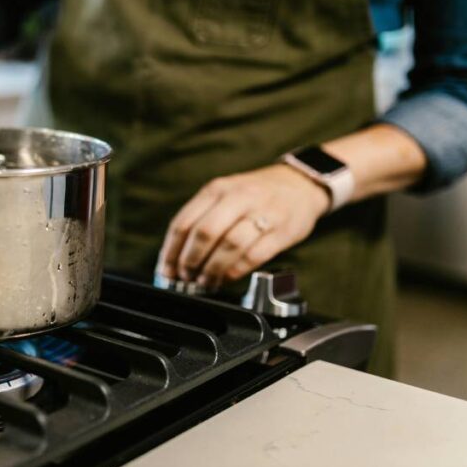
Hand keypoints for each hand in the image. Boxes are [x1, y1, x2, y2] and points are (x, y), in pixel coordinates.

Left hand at [156, 164, 330, 290]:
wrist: (300, 184)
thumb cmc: (255, 195)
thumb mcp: (225, 194)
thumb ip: (203, 219)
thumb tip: (176, 258)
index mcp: (217, 189)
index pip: (184, 222)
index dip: (171, 251)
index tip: (166, 271)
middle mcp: (238, 197)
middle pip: (205, 233)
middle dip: (190, 261)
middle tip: (186, 277)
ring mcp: (262, 213)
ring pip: (229, 245)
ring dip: (213, 269)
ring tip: (206, 282)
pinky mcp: (282, 230)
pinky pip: (254, 255)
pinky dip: (236, 270)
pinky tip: (228, 277)